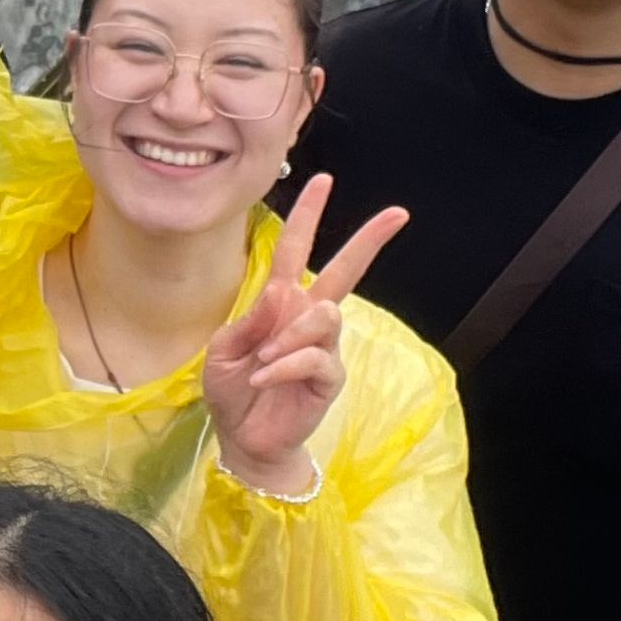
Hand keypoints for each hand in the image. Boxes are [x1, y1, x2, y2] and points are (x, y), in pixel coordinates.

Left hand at [201, 175, 409, 494]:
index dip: (308, 215)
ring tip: (263, 359)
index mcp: (280, 304)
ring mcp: (322, 348)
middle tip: (398, 214)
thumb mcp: (222, 351)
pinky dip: (285, 365)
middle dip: (369, 240)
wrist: (242, 440)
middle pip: (344, 272)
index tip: (322, 180)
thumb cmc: (232, 392)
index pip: (297, 251)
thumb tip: (280, 292)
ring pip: (325, 316)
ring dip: (290, 334)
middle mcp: (307, 319)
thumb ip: (248, 321)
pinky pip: (314, 358)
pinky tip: (265, 377)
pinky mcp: (329, 378)